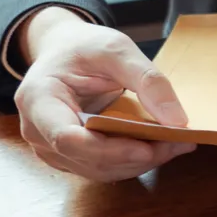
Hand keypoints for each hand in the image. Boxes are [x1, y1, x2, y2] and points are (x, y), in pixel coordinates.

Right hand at [13, 6, 195, 181]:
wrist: (65, 51)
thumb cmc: (84, 47)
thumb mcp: (117, 49)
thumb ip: (147, 80)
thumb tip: (177, 120)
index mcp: (38, 100)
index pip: (68, 138)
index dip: (109, 150)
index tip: (148, 148)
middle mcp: (37, 131)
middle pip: (89, 159)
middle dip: (136, 156)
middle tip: (179, 142)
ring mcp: (51, 148)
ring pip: (100, 169)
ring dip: (140, 162)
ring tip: (177, 144)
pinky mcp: (69, 156)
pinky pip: (103, 167)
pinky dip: (133, 160)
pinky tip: (160, 147)